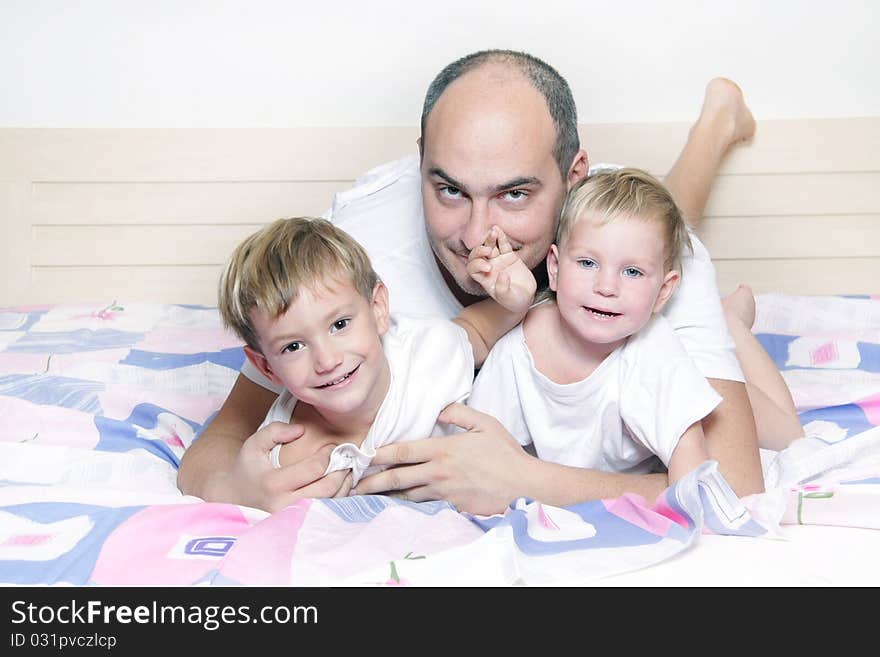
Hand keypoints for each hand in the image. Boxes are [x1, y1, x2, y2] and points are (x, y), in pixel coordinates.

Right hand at [208, 422, 352, 512]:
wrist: (234, 500)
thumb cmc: (247, 469)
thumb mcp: (253, 445)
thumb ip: (274, 431)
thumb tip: (301, 430)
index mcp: (274, 484)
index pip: (314, 469)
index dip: (328, 455)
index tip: (332, 447)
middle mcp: (285, 505)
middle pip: (327, 488)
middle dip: (342, 471)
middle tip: (345, 459)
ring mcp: (293, 520)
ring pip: (331, 503)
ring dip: (344, 486)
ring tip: (346, 471)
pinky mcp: (299, 527)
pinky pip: (328, 514)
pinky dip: (339, 499)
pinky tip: (339, 487)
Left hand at [351, 403, 528, 515]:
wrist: (524, 484)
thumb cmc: (505, 452)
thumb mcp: (485, 423)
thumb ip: (459, 413)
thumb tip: (440, 409)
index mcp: (443, 450)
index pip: (403, 452)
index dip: (379, 454)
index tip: (363, 456)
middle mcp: (439, 473)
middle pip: (398, 478)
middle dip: (372, 482)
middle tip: (353, 486)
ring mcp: (445, 493)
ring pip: (409, 494)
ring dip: (388, 495)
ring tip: (370, 495)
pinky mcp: (453, 506)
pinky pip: (427, 504)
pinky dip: (411, 503)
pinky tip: (400, 504)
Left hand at [467, 226, 535, 313]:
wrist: (526, 297)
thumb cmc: (514, 301)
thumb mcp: (508, 299)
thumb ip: (503, 289)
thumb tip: (502, 275)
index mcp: (484, 279)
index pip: (472, 269)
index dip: (477, 265)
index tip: (489, 268)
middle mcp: (488, 267)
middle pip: (476, 255)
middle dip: (480, 251)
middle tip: (488, 251)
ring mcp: (498, 260)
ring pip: (489, 246)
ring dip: (489, 239)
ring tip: (493, 232)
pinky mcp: (509, 256)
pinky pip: (503, 245)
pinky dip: (501, 237)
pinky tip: (499, 231)